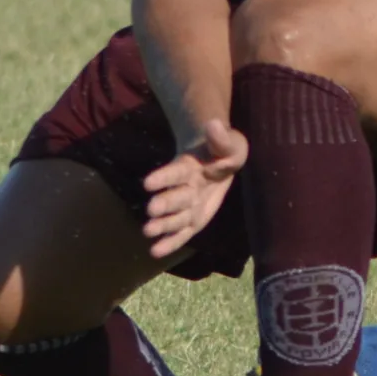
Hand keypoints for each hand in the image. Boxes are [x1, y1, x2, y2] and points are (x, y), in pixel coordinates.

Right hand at [142, 116, 247, 257]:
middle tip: (151, 210)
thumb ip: (221, 138)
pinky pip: (183, 232)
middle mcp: (185, 187)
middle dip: (164, 203)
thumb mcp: (229, 143)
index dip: (164, 177)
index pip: (176, 171)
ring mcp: (188, 205)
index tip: (147, 182)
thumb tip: (214, 124)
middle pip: (175, 196)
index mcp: (190, 167)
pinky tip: (155, 252)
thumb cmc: (224, 151)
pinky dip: (170, 242)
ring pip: (176, 216)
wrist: (219, 161)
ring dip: (163, 224)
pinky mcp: (194, 219)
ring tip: (147, 231)